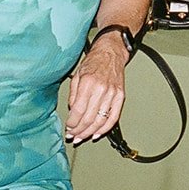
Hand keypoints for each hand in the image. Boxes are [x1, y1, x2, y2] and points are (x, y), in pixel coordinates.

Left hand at [64, 30, 129, 144]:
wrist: (111, 53)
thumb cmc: (93, 62)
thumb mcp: (77, 75)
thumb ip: (73, 95)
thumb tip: (72, 113)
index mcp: (88, 83)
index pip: (79, 110)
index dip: (72, 123)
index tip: (68, 128)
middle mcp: (102, 89)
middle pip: (89, 118)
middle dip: (79, 130)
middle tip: (72, 136)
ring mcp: (113, 94)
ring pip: (100, 121)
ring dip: (89, 132)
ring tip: (81, 137)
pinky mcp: (121, 97)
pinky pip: (113, 118)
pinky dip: (104, 129)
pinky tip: (96, 134)